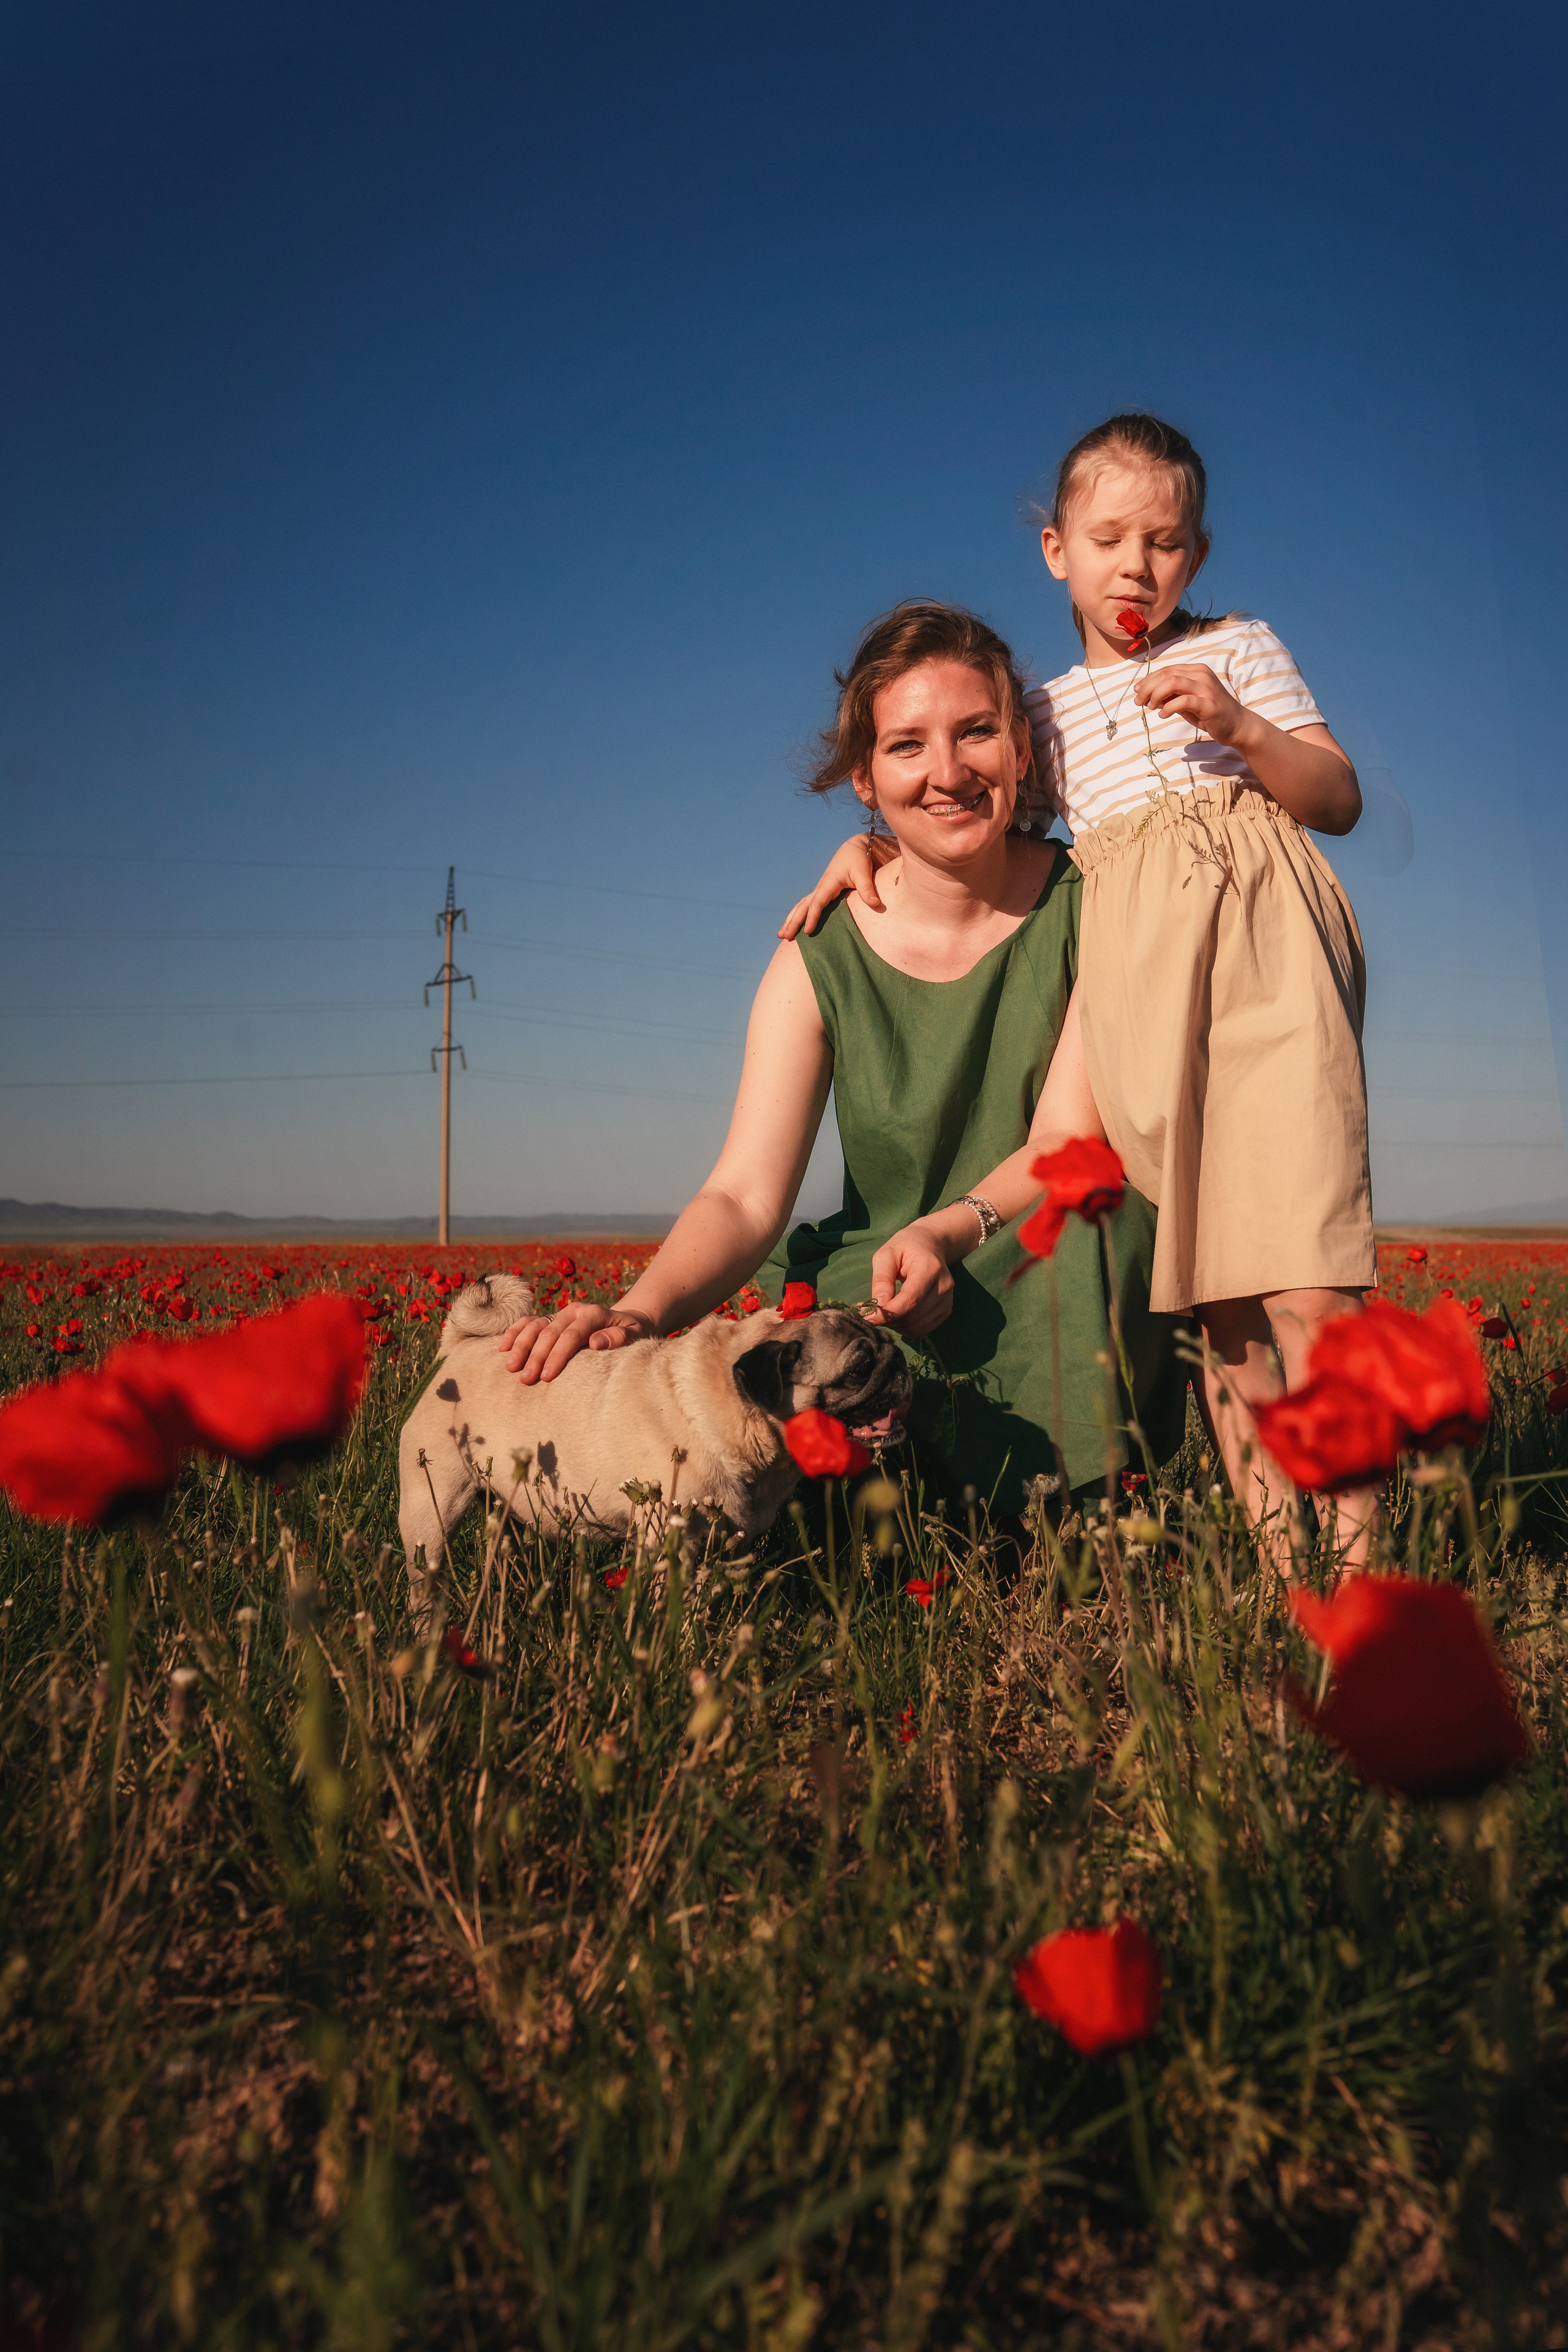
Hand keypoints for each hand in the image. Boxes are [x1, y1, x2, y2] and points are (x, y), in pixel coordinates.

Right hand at [498, 1303, 653, 1383]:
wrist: (629, 1321)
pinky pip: (529, 1322)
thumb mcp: (635, 1336)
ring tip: (510, 1367)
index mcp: (593, 1314)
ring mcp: (561, 1313)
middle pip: (549, 1332)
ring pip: (535, 1325)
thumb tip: (595, 1342)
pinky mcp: (552, 1319)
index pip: (571, 1335)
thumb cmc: (633, 1334)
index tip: (547, 1377)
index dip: (558, 1355)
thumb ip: (618, 1338)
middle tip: (525, 1379)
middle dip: (535, 1356)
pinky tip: (503, 1348)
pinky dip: (514, 1332)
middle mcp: (574, 1311)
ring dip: (520, 1345)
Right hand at [777, 834, 896, 939]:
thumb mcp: (863, 872)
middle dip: (793, 921)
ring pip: (802, 906)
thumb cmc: (859, 859)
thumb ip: (867, 888)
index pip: (817, 902)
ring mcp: (820, 890)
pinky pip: (807, 905)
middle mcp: (821, 887)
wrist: (855, 848)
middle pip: (803, 906)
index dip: (812, 917)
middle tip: (784, 936)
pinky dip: (798, 914)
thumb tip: (875, 904)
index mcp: (829, 883)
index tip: (808, 931)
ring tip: (781, 934)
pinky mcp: (823, 892)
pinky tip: (793, 924)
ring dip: (791, 919)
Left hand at [866, 1221, 955, 1337]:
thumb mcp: (886, 1254)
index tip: (868, 1317)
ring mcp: (947, 1300)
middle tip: (871, 1311)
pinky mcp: (945, 1310)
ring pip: (917, 1326)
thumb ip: (882, 1279)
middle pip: (913, 1316)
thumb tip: (878, 1305)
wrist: (931, 1245)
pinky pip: (923, 1329)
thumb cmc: (905, 1247)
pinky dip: (906, 1327)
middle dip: (889, 1319)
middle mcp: (943, 1286)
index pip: (911, 1298)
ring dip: (896, 1325)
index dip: (889, 1312)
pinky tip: (897, 1314)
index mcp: (930, 1268)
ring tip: (884, 1311)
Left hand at [1132, 662, 1249, 747]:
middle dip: (1148, 687)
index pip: (1166, 670)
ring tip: (1152, 707)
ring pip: (1173, 683)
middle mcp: (1201, 675)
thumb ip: (1171, 695)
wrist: (1236, 725)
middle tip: (1139, 701)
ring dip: (1156, 695)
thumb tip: (1148, 695)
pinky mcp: (1208, 703)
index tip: (1137, 691)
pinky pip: (1183, 701)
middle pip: (1167, 674)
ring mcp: (1206, 688)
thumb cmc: (1209, 713)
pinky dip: (1169, 707)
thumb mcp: (1187, 701)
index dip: (1148, 680)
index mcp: (1196, 670)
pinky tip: (1163, 714)